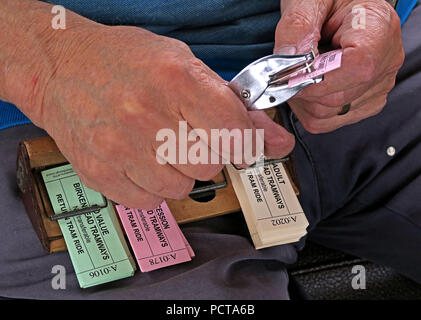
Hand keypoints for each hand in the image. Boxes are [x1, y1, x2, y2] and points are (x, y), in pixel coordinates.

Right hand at [26, 17, 294, 207]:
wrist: (60, 68)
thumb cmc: (123, 61)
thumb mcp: (183, 63)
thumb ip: (233, 105)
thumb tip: (275, 141)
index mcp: (174, 79)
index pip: (234, 132)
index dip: (246, 141)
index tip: (245, 144)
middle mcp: (145, 115)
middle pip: (210, 164)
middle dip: (210, 153)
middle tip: (191, 136)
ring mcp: (119, 148)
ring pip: (182, 187)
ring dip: (181, 171)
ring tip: (162, 146)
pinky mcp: (100, 173)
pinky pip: (150, 200)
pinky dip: (154, 186)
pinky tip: (142, 161)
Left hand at [275, 0, 404, 132]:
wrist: (341, 7)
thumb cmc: (331, 0)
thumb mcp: (309, 1)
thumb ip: (297, 27)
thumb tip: (288, 59)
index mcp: (379, 30)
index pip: (357, 69)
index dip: (316, 79)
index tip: (288, 73)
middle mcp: (385, 62)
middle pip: (338, 98)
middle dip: (302, 90)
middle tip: (287, 70)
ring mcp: (377, 86)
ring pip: (330, 114)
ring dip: (303, 100)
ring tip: (300, 73)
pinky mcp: (364, 102)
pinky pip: (330, 120)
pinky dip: (310, 108)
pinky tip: (308, 86)